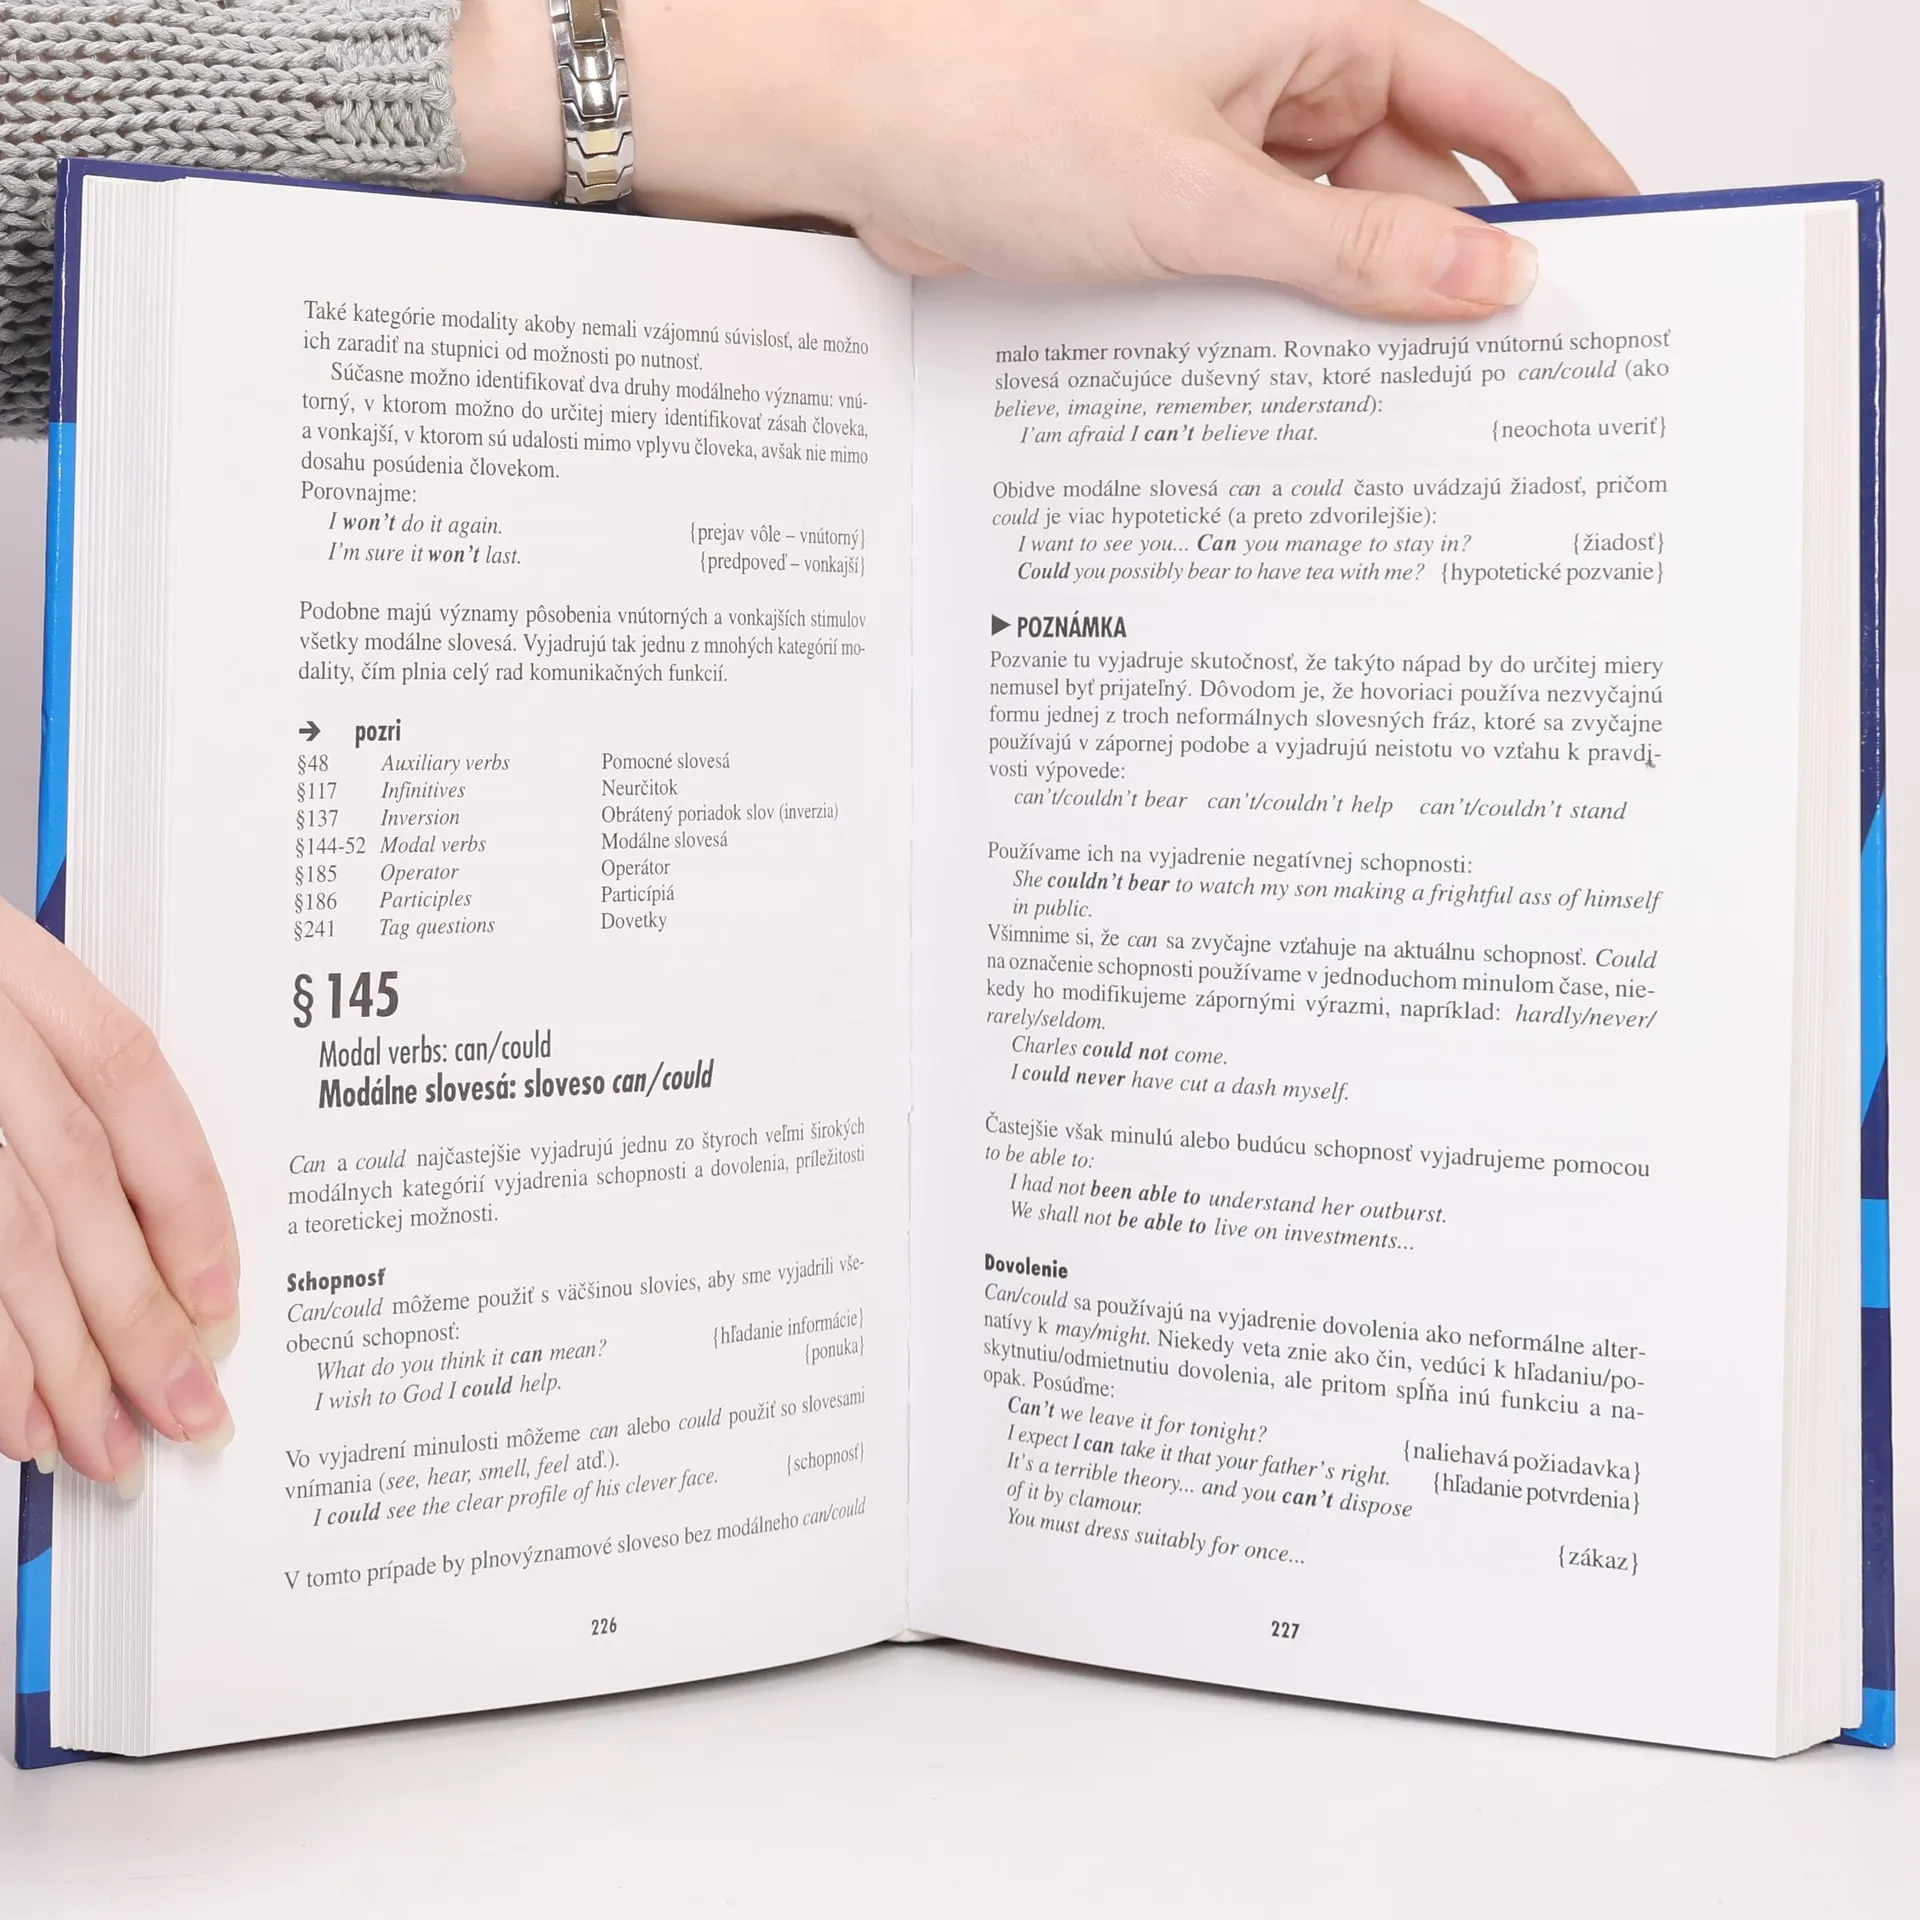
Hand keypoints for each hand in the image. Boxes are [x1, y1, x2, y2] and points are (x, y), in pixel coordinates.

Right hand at [0, 898, 236, 1492]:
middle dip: (136, 1312)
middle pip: (71, 1178)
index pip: (125, 1076)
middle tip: (186, 1407)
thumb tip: (139, 1242)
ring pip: (3, 1237)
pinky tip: (12, 1418)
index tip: (219, 1295)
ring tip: (100, 1442)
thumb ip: (41, 1095)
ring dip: (55, 1360)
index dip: (186, 1193)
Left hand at [454, 0, 1632, 317]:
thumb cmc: (993, 108)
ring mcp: (1225, 152)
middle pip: (1417, 185)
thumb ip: (1351, 249)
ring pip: (1336, 244)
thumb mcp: (1200, 195)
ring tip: (1401, 413)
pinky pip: (1260, 275)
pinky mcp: (1169, 214)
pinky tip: (1299, 399)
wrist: (851, 137)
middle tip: (1509, 386)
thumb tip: (1485, 277)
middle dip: (1455, 278)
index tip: (1627, 255)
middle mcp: (1282, 81)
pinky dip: (1281, 332)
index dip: (1566, 177)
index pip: (1489, 97)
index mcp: (1315, 27)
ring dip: (1357, 321)